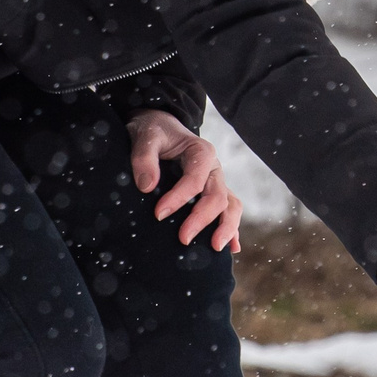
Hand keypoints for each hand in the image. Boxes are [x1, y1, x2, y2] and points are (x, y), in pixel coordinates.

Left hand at [125, 110, 241, 250]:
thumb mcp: (146, 137)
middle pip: (217, 196)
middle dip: (202, 219)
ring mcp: (216, 183)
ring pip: (231, 205)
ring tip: (215, 248)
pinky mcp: (213, 194)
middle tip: (183, 239)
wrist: (161, 128)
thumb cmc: (154, 132)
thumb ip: (144, 158)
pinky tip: (231, 248)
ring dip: (227, 227)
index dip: (179, 198)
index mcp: (202, 152)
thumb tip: (147, 187)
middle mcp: (214, 169)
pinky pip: (229, 211)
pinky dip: (233, 230)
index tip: (158, 214)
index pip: (195, 179)